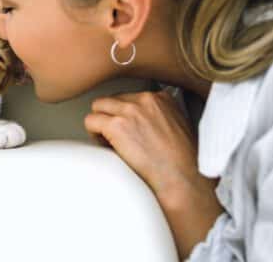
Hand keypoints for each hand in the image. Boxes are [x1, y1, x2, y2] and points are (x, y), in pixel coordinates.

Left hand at [85, 90, 222, 259]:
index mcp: (161, 98)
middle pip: (112, 100)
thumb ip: (158, 115)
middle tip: (115, 137)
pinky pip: (90, 121)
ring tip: (110, 141)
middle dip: (111, 117)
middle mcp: (145, 99)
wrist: (181, 176)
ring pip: (98, 107)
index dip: (125, 114)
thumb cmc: (182, 160)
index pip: (129, 96)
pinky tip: (107, 146)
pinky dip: (94, 134)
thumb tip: (139, 121)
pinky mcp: (117, 125)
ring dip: (100, 124)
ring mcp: (130, 110)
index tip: (128, 128)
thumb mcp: (177, 124)